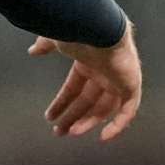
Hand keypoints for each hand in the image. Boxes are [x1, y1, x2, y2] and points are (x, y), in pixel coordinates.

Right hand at [29, 22, 141, 141]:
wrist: (99, 27)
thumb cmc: (77, 31)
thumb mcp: (55, 41)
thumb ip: (45, 46)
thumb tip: (32, 51)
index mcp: (87, 63)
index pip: (73, 88)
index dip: (61, 103)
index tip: (49, 116)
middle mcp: (103, 73)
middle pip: (88, 102)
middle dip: (73, 116)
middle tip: (59, 131)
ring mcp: (118, 80)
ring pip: (104, 108)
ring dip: (88, 122)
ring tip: (71, 132)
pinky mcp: (131, 85)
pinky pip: (128, 111)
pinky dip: (118, 125)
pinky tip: (104, 137)